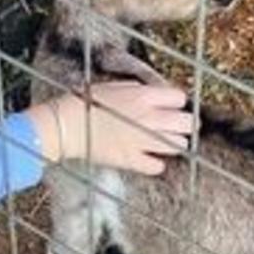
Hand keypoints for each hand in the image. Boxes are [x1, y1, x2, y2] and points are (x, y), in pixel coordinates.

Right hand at [29, 81, 192, 174]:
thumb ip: (137, 91)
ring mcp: (143, 141)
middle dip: (184, 124)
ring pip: (178, 145)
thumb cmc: (84, 103)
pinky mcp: (132, 160)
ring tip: (164, 143)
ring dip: (174, 144)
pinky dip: (156, 164)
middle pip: (187, 122)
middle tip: (178, 127)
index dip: (175, 103)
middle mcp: (149, 118)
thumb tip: (152, 94)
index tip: (170, 107)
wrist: (66, 125)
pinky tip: (149, 159)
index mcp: (144, 97)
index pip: (179, 98)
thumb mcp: (113, 87)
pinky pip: (157, 166)